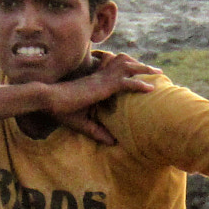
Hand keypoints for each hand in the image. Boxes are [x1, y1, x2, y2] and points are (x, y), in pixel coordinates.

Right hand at [37, 51, 160, 143]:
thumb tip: (113, 143)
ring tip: (158, 74)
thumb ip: (98, 132)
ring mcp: (102, 80)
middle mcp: (100, 77)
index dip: (129, 71)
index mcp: (96, 82)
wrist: (50, 101)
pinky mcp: (102, 86)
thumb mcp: (84, 124)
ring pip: (128, 69)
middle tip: (156, 71)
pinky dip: (138, 84)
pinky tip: (150, 88)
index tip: (142, 75)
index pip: (116, 72)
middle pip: (125, 65)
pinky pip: (125, 82)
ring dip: (144, 70)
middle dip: (141, 67)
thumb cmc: (62, 111)